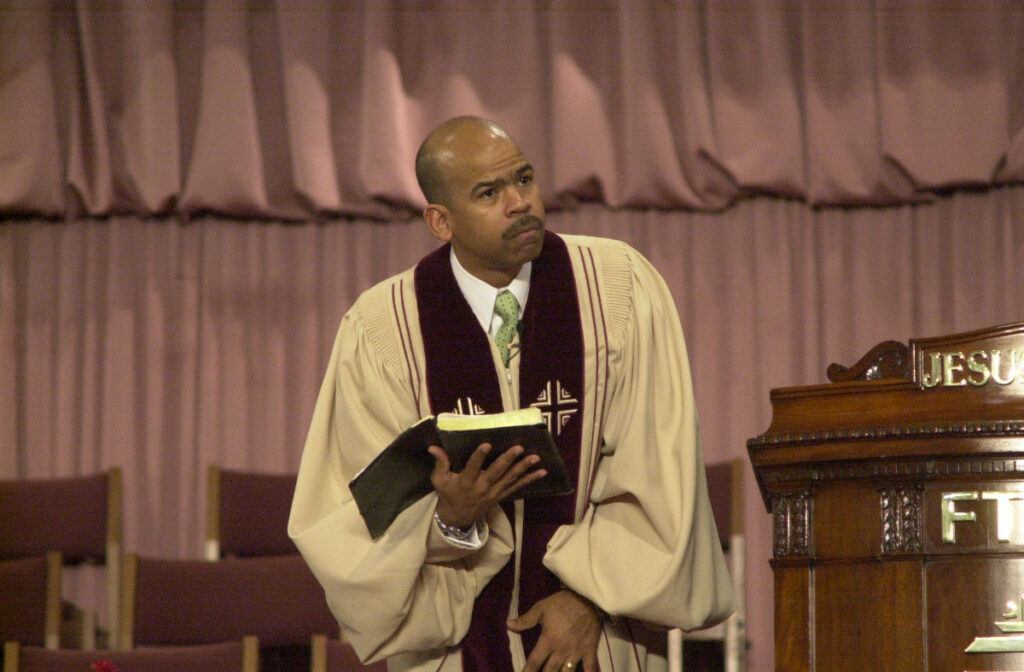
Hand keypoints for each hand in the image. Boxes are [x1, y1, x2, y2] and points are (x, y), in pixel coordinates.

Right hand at [429, 442, 546, 527]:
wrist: (457, 518)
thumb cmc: (448, 494)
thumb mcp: (439, 480)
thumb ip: (440, 463)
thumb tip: (433, 446)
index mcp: (465, 482)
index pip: (472, 468)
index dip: (479, 457)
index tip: (487, 444)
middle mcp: (481, 488)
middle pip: (496, 473)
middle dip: (508, 460)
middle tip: (518, 448)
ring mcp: (494, 493)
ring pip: (510, 479)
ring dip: (524, 468)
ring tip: (536, 458)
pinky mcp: (501, 495)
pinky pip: (517, 487)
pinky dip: (530, 479)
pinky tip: (542, 472)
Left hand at [506, 589, 603, 671]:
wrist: (587, 598)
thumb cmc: (562, 603)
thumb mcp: (541, 608)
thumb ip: (526, 620)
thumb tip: (508, 625)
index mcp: (548, 641)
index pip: (534, 662)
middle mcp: (561, 651)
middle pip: (550, 671)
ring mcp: (576, 653)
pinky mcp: (589, 651)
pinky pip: (590, 668)